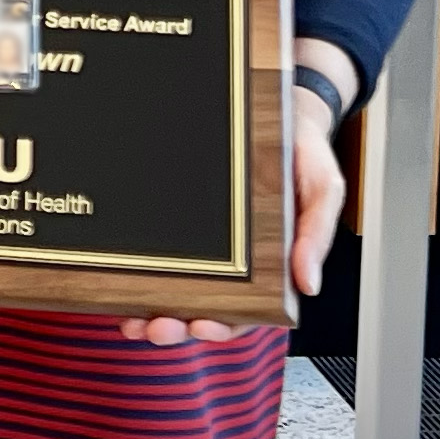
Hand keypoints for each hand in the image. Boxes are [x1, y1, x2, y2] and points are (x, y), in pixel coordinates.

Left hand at [122, 70, 346, 345]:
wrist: (284, 111)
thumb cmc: (305, 156)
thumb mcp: (323, 191)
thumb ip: (316, 235)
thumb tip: (307, 285)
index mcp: (269, 265)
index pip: (246, 311)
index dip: (224, 326)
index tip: (204, 327)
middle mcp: (232, 262)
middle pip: (202, 309)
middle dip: (178, 325)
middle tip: (157, 327)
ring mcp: (203, 246)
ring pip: (174, 290)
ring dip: (150, 310)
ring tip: (130, 319)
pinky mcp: (179, 221)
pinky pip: (156, 252)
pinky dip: (136, 272)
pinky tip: (117, 281)